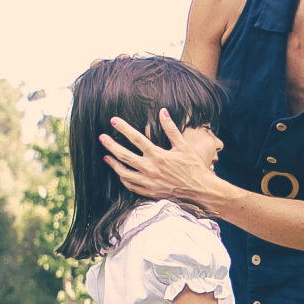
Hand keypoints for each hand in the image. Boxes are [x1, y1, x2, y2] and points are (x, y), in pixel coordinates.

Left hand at [100, 110, 215, 202]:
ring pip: (124, 173)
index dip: (123, 128)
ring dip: (113, 164)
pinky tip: (120, 174)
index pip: (136, 138)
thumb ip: (171, 129)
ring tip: (106, 157)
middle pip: (124, 155)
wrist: (201, 190)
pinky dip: (123, 179)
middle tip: (102, 138)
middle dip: (111, 145)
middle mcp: (151, 169)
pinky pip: (131, 186)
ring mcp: (149, 182)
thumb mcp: (184, 146)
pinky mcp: (151, 192)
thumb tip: (163, 112)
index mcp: (158, 156)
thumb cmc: (194, 167)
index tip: (113, 121)